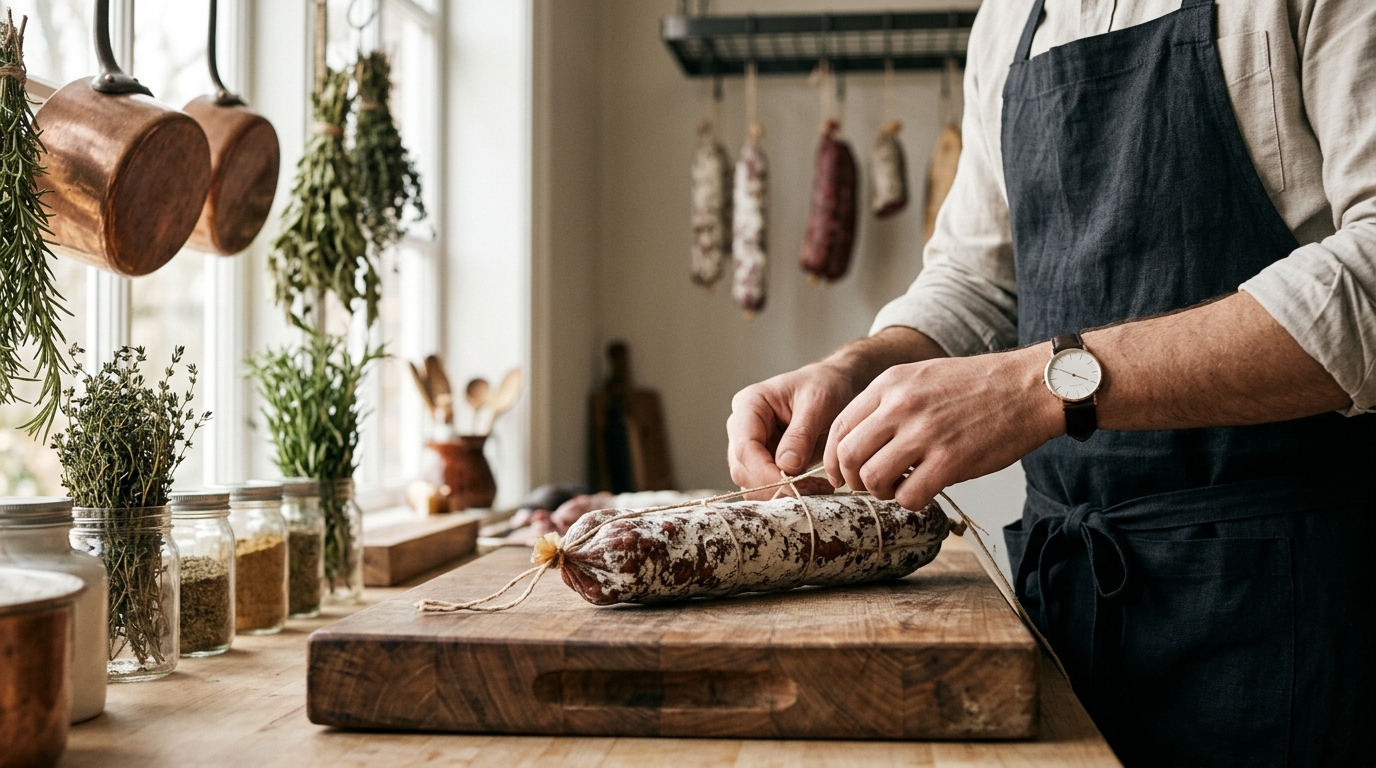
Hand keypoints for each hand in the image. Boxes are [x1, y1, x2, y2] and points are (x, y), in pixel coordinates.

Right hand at [727, 361, 855, 497]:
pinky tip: (814, 487)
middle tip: (814, 489)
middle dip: (775, 486)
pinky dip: (788, 493)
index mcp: (749, 405)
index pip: (745, 448)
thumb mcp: (817, 403)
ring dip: (782, 493)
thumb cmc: (824, 386)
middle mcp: (743, 428)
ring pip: (751, 484)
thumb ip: (801, 434)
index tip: (793, 485)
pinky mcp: (765, 463)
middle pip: (743, 470)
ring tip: (818, 488)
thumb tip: (786, 467)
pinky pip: (767, 486)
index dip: (765, 472)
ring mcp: (752, 448)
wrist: (835, 386)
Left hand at [823, 344, 1062, 509]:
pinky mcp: (950, 460)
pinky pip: (909, 495)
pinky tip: (924, 491)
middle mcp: (901, 406)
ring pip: (872, 478)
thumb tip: (860, 440)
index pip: (838, 427)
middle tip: (869, 485)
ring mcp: (925, 433)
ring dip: (881, 492)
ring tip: (900, 486)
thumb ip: (888, 402)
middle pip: (847, 456)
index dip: (833, 457)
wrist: (1028, 387)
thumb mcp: (922, 377)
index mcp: (890, 384)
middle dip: (852, 479)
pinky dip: (910, 501)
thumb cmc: (978, 386)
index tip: (842, 473)